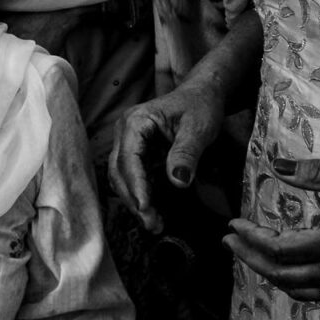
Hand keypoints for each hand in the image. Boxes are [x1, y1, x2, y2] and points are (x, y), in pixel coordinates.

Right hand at [108, 80, 225, 233]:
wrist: (201, 95)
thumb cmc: (200, 106)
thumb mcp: (198, 127)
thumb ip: (187, 153)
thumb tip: (177, 181)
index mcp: (135, 122)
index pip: (128, 160)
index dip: (136, 186)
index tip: (146, 207)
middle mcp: (124, 133)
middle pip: (119, 172)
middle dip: (133, 200)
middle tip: (153, 224)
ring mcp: (127, 144)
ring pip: (121, 178)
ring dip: (134, 201)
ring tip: (154, 223)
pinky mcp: (136, 154)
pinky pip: (131, 178)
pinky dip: (140, 195)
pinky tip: (154, 211)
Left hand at [225, 156, 319, 304]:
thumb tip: (277, 166)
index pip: (283, 248)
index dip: (252, 240)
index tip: (233, 225)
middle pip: (287, 275)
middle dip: (251, 260)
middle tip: (229, 242)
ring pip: (307, 292)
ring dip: (273, 277)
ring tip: (252, 258)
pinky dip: (303, 289)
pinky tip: (296, 276)